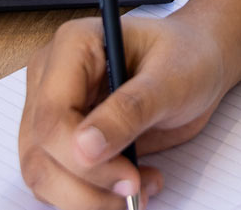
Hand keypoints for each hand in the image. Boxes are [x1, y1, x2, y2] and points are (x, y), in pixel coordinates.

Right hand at [18, 12, 229, 208]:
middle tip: (137, 190)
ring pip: (42, 174)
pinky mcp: (61, 139)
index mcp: (73, 46)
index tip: (127, 177)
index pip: (52, 117)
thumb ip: (130, 110)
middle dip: (87, 186)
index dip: (82, 158)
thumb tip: (84, 148)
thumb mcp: (171, 79)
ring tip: (142, 187)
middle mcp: (51, 78)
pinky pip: (58, 182)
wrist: (199, 63)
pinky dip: (92, 196)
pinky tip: (135, 182)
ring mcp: (51, 110)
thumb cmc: (188, 57)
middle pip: (40, 152)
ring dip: (89, 198)